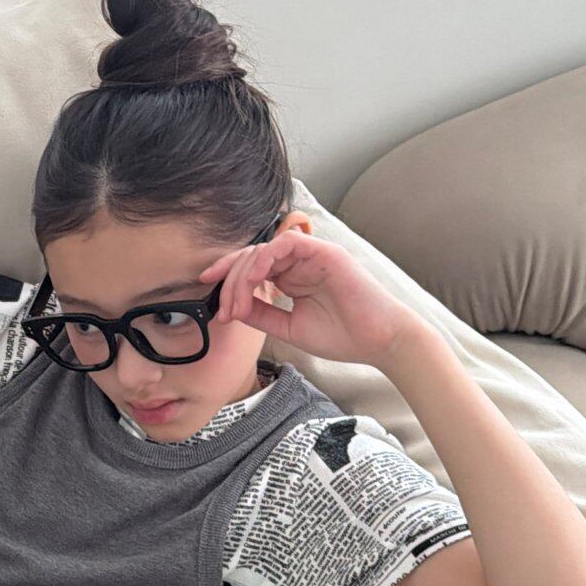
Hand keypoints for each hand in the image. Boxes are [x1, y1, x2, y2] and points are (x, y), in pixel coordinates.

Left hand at [197, 226, 421, 367]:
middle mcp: (300, 263)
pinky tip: (254, 281)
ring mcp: (312, 255)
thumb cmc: (342, 336)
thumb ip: (261, 315)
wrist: (379, 342)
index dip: (227, 276)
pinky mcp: (324, 252)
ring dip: (243, 276)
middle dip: (229, 282)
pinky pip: (285, 244)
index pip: (252, 267)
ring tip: (236, 306)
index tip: (206, 291)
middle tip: (223, 310)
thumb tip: (230, 308)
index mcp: (293, 277)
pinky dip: (264, 259)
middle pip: (251, 257)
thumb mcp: (288, 328)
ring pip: (263, 250)